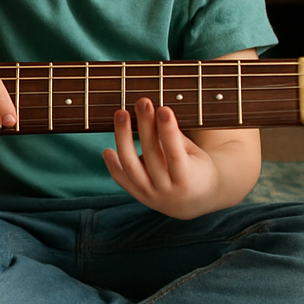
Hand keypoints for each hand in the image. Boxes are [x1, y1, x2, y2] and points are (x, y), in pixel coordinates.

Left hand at [103, 98, 224, 218]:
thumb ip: (174, 137)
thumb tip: (154, 113)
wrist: (194, 201)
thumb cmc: (196, 168)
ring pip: (131, 166)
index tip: (163, 108)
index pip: (174, 153)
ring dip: (123, 138)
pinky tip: (107, 150)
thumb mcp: (193, 153)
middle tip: (143, 102)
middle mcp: (167, 190)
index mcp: (187, 179)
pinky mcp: (137, 195)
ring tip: (121, 114)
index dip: (168, 131)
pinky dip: (112, 165)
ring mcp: (150, 194)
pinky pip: (121, 179)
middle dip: (146, 126)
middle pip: (151, 155)